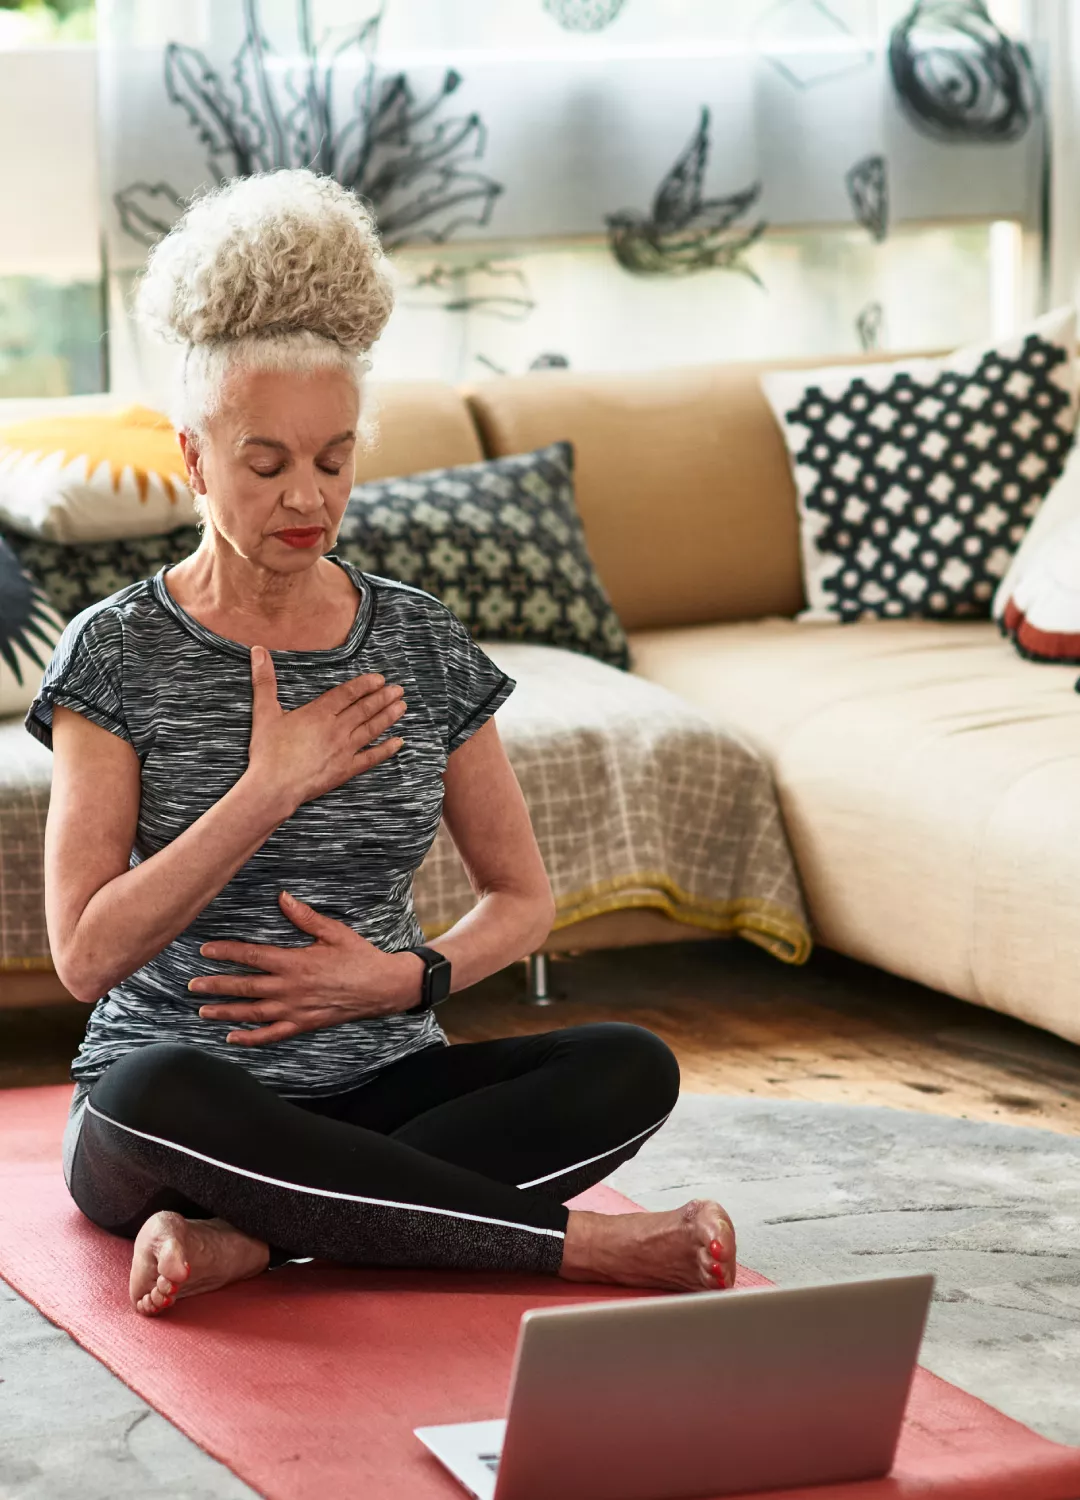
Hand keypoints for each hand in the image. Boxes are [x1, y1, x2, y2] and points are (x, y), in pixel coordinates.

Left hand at [189, 890, 408, 1044]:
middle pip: (245, 987)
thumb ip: (305, 917)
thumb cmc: (359, 957)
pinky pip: (272, 1035)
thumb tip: (282, 898)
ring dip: (225, 1013)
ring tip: (202, 1011)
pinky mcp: (304, 1025)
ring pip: (252, 1013)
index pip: (253, 957)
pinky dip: (251, 1039)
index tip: (205, 950)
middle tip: (192, 985)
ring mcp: (296, 1010)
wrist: (382, 988)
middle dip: (216, 986)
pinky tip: (233, 1038)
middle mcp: (290, 989)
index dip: (226, 953)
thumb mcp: (334, 931)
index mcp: (295, 963)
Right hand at [247, 646, 408, 815]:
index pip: (347, 693)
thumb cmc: (268, 751)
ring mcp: (344, 750)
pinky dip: (387, 749)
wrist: (274, 787)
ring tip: (402, 706)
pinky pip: (371, 757)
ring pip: (371, 729)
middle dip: (383, 698)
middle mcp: (336, 728)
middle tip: (399, 689)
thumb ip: (264, 680)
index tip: (380, 679)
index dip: (365, 685)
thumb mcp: (264, 712)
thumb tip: (258, 650)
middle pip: (364, 709)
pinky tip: (399, 742)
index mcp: (319, 713)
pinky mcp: (346, 770)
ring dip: (388, 716)